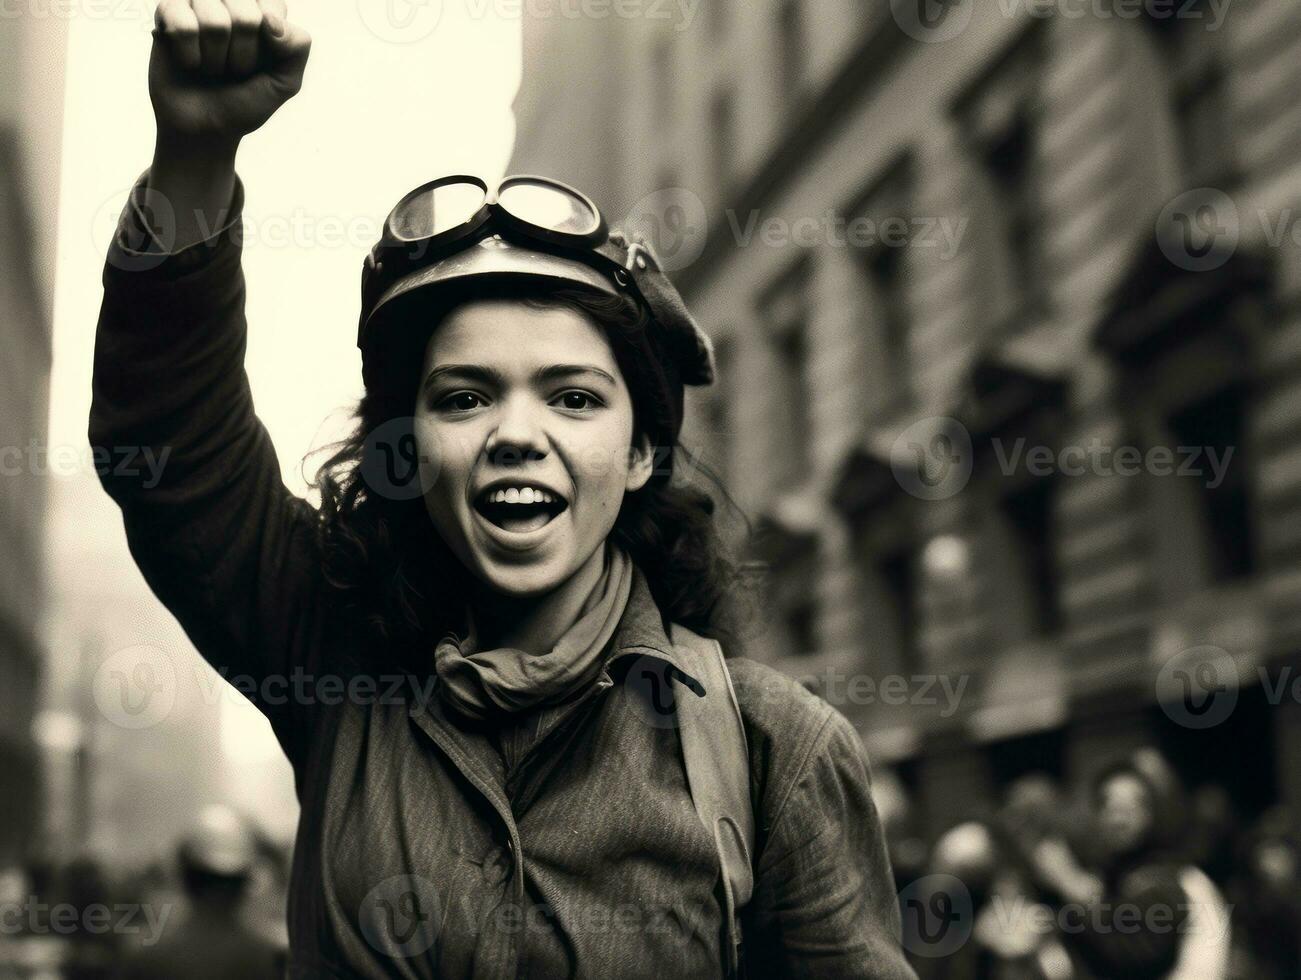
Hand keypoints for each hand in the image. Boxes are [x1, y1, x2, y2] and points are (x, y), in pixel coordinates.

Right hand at [149, 0, 310, 149]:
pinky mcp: (167, 10)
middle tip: (233, 69)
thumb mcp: (285, 83)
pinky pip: (181, 24)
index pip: (272, 7)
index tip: (260, 64)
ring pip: (213, 20)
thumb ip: (296, 47)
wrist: (204, 128)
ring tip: (212, 67)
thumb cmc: (245, 102)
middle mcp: (231, 0)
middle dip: (242, 57)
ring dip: (214, 58)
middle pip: (245, 16)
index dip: (268, 46)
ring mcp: (198, 2)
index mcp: (263, 9)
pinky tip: (190, 62)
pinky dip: (189, 55)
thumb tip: (270, 20)